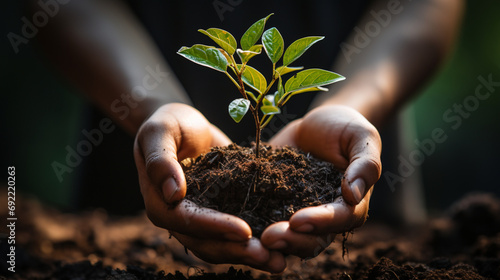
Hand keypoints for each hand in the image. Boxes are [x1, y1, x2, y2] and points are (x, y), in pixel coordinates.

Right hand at [134, 103, 285, 271]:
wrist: (185, 123)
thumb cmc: (169, 123)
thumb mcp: (159, 132)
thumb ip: (161, 160)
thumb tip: (172, 193)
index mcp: (160, 202)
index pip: (186, 221)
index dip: (214, 228)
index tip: (244, 231)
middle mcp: (179, 218)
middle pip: (206, 243)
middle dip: (238, 251)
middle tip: (270, 257)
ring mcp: (201, 218)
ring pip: (222, 246)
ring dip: (250, 255)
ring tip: (280, 260)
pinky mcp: (221, 212)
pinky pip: (236, 233)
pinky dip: (256, 241)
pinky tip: (282, 245)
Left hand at [261, 105, 381, 257]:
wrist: (318, 123)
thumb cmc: (345, 128)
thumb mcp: (361, 137)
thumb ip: (365, 164)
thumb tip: (353, 195)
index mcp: (349, 205)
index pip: (339, 220)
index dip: (320, 223)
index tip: (298, 221)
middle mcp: (323, 216)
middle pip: (311, 238)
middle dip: (291, 240)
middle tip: (269, 237)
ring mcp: (296, 211)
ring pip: (287, 236)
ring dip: (271, 240)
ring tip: (252, 238)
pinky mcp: (274, 202)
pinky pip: (263, 216)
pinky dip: (251, 222)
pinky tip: (233, 220)